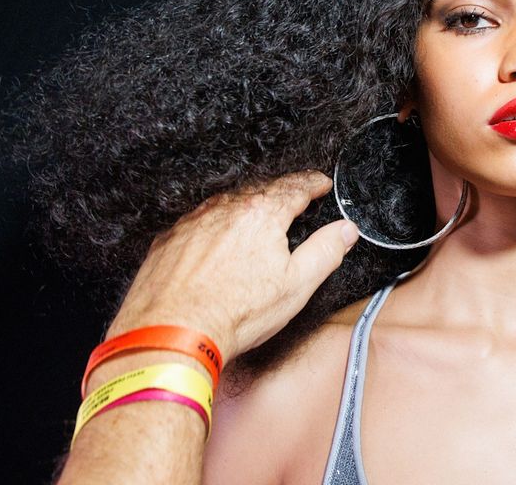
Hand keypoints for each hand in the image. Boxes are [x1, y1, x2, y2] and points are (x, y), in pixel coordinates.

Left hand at [106, 169, 358, 359]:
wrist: (173, 333)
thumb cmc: (235, 313)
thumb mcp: (296, 285)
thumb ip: (325, 251)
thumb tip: (346, 230)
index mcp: (261, 214)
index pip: (295, 187)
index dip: (312, 183)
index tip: (320, 183)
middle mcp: (225, 209)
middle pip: (260, 192)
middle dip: (279, 194)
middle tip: (294, 201)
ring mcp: (193, 222)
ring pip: (227, 206)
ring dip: (245, 210)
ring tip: (256, 224)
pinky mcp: (170, 240)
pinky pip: (198, 224)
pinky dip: (214, 228)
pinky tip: (218, 247)